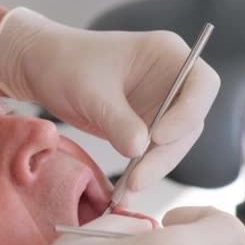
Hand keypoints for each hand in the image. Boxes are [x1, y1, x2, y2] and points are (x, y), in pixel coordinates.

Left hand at [0, 7, 220, 191]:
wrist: (41, 69)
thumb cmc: (65, 64)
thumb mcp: (91, 91)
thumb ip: (118, 119)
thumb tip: (140, 150)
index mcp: (166, 55)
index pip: (202, 85)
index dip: (189, 113)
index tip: (160, 135)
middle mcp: (169, 81)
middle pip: (188, 123)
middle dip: (165, 153)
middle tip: (138, 178)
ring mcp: (157, 106)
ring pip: (171, 144)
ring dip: (153, 168)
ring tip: (128, 189)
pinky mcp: (141, 127)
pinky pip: (149, 153)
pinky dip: (139, 171)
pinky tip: (124, 189)